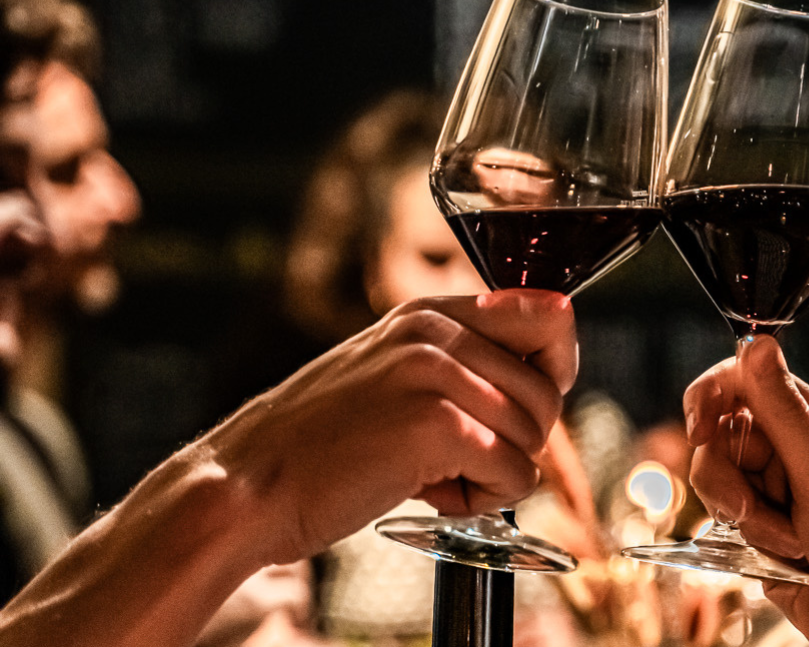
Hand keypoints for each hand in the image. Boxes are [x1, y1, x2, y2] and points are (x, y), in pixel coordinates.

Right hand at [206, 289, 577, 565]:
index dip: (555, 369)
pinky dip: (484, 501)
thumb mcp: (391, 376)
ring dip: (497, 474)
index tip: (524, 408)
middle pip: (548, 389)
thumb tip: (546, 379)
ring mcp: (436, 374)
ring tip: (439, 479)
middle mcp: (435, 332)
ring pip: (535, 435)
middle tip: (463, 461)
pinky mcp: (436, 425)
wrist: (247, 486)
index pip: (550, 313)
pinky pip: (513, 472)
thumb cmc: (319, 446)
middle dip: (520, 439)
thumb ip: (459, 364)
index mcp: (428, 314)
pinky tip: (434, 498)